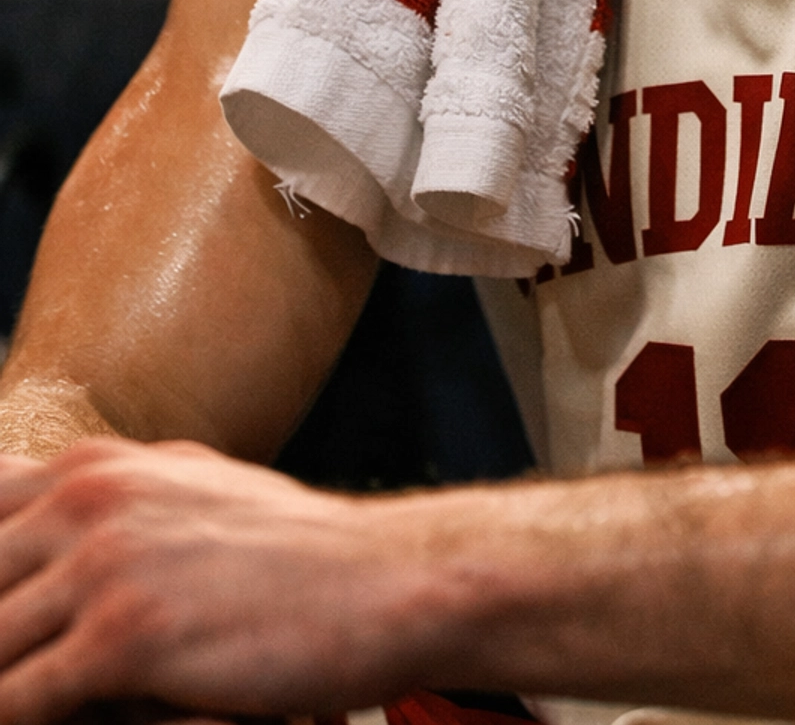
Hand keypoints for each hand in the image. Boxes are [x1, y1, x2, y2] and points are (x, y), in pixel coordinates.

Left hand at [0, 439, 443, 724]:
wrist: (385, 581)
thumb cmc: (291, 553)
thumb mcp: (185, 493)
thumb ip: (106, 504)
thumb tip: (44, 518)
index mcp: (93, 466)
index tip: (8, 617)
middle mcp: (88, 497)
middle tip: (16, 664)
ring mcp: (105, 562)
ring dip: (0, 683)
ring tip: (21, 696)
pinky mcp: (125, 635)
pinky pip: (17, 700)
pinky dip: (18, 718)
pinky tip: (49, 722)